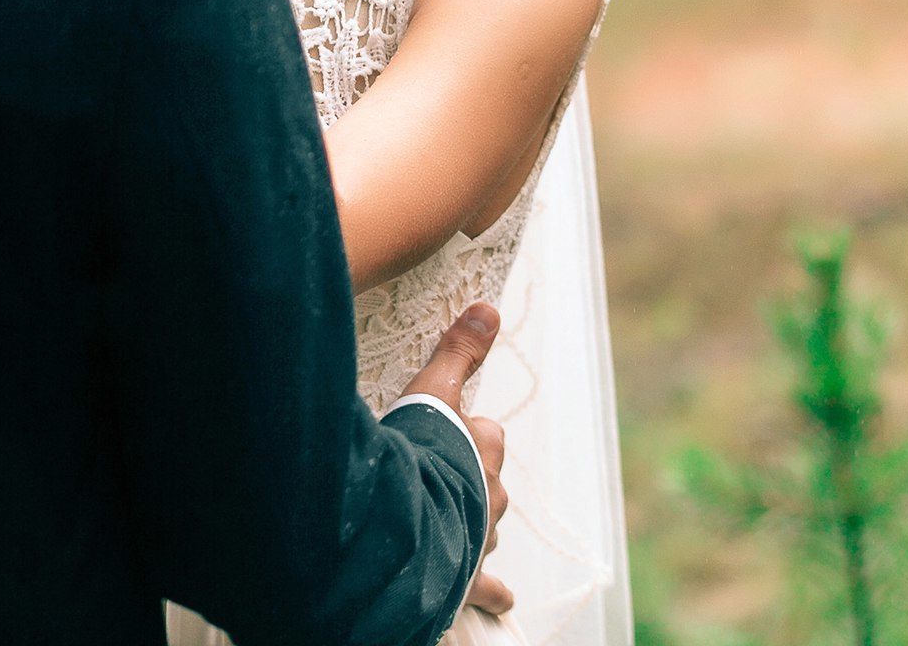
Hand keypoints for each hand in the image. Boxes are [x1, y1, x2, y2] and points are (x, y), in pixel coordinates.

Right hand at [399, 303, 509, 596]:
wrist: (407, 517)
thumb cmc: (418, 453)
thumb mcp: (435, 392)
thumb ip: (457, 352)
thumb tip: (489, 308)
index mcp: (484, 452)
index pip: (487, 435)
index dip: (466, 433)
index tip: (442, 434)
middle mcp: (490, 495)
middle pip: (487, 482)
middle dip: (467, 480)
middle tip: (434, 478)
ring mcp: (481, 537)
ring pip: (485, 527)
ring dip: (469, 523)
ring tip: (442, 524)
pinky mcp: (468, 577)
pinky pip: (488, 588)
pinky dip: (491, 592)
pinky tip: (499, 599)